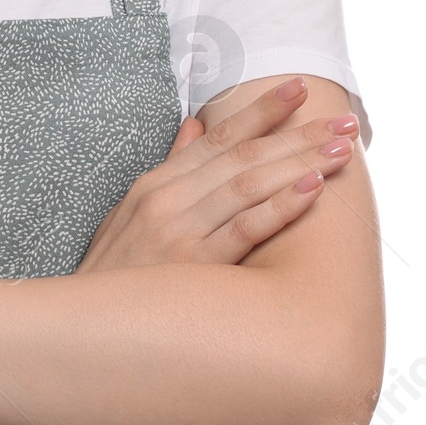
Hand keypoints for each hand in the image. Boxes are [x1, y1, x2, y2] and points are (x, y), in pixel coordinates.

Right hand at [76, 77, 358, 274]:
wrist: (81, 335)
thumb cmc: (114, 280)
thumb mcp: (128, 215)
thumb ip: (171, 168)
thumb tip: (196, 124)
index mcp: (156, 185)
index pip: (219, 137)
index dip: (261, 111)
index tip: (298, 89)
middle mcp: (168, 200)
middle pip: (243, 155)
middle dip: (297, 134)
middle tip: (343, 120)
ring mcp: (180, 232)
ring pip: (249, 184)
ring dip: (300, 160)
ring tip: (342, 148)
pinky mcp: (193, 269)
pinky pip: (244, 230)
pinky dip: (279, 205)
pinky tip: (312, 187)